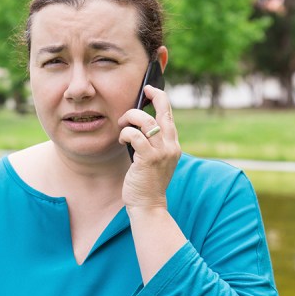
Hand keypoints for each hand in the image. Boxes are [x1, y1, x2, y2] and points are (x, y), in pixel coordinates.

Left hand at [118, 85, 180, 210]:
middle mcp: (171, 146)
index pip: (169, 116)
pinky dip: (125, 133)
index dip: (160, 99)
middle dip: (154, 96)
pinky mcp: (149, 158)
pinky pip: (135, 135)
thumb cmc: (146, 182)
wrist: (148, 205)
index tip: (150, 90)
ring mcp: (161, 152)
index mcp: (173, 145)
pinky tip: (122, 141)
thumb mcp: (154, 160)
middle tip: (143, 91)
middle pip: (163, 111)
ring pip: (146, 120)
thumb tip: (138, 123)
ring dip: (130, 118)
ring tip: (122, 125)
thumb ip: (152, 143)